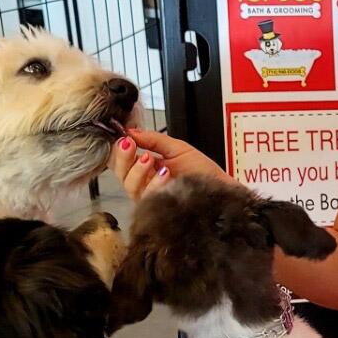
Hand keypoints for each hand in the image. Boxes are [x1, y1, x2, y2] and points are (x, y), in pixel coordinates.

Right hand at [109, 129, 230, 201]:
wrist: (219, 188)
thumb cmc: (202, 171)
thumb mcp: (176, 148)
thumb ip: (153, 139)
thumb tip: (130, 131)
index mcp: (145, 169)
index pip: (120, 161)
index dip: (118, 150)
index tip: (125, 138)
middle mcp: (145, 183)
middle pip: (119, 174)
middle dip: (122, 158)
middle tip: (131, 145)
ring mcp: (151, 196)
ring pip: (130, 186)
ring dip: (137, 170)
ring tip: (150, 159)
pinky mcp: (159, 207)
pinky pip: (147, 197)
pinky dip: (153, 184)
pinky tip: (163, 173)